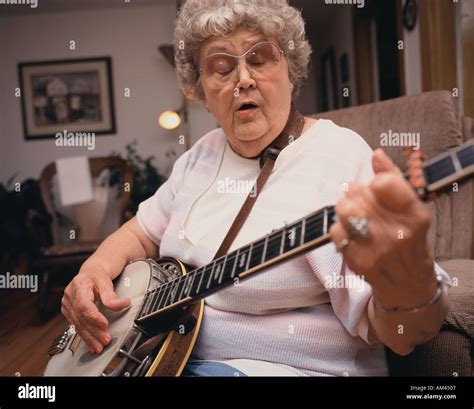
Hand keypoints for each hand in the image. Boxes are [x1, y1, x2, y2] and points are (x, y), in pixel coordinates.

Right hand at [61, 265, 130, 353]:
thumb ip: (112, 295)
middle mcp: (70, 295)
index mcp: (79, 285)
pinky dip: (85, 335)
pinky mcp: (69, 311)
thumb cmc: (98, 275)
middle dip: (93, 331)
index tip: (105, 325)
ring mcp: (67, 304)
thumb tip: (123, 304)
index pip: (84, 305)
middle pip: (81, 317)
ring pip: (77, 324)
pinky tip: (91, 343)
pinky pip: (76, 325)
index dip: (94, 317)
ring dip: (89, 337)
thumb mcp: (106, 282)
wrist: (91, 272)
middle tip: (105, 340)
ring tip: (99, 346)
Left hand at [329, 149, 436, 308]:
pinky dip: (338, 227)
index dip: (374, 180)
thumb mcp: (410, 207)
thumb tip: (377, 154)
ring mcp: (377, 250)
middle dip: (355, 191)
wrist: (407, 281)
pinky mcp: (358, 262)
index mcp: (415, 215)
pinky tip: (349, 231)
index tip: (375, 185)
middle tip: (358, 195)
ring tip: (350, 210)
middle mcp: (398, 234)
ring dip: (344, 206)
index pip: (384, 184)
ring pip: (344, 211)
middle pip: (358, 194)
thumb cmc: (408, 236)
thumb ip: (394, 178)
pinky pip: (335, 231)